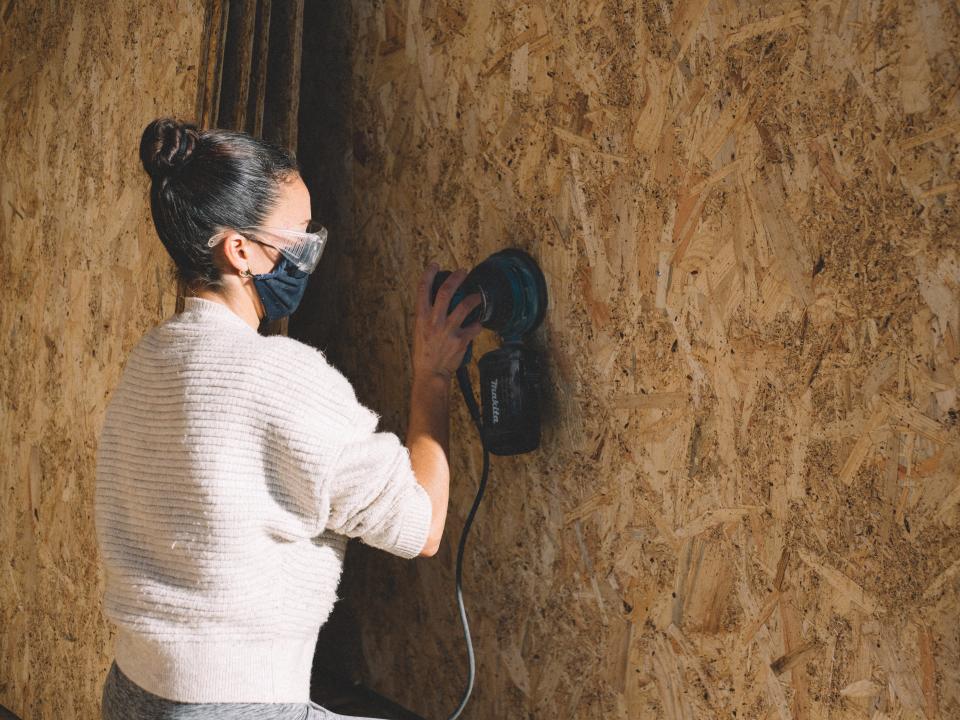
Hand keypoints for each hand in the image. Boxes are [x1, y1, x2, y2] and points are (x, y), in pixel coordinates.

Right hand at [412, 262, 483, 381]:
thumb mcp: (419, 331)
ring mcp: (448, 330)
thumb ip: (427, 317)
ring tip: (479, 296)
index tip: (434, 265)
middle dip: (456, 278)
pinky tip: (478, 324)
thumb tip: (435, 304)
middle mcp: (434, 321)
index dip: (428, 274)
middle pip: (446, 292)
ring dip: (474, 298)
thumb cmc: (424, 353)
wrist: (430, 373)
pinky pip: (474, 327)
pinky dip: (478, 325)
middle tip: (464, 271)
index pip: (422, 290)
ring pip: (465, 306)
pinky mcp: (461, 340)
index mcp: (421, 317)